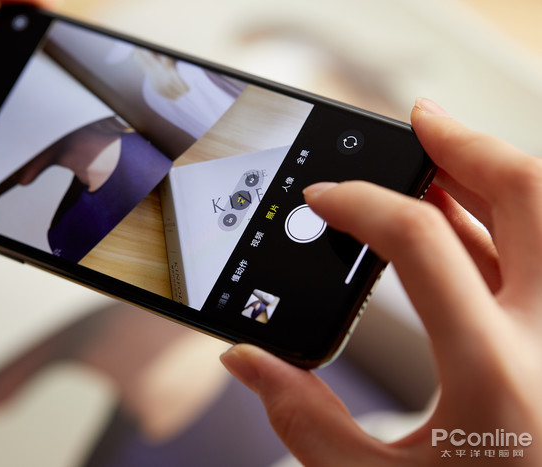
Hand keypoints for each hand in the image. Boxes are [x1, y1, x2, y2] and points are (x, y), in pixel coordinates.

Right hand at [221, 98, 541, 464]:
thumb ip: (303, 425)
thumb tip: (245, 363)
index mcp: (497, 376)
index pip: (423, 245)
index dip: (362, 206)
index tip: (321, 197)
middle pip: (527, 195)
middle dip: (466, 145)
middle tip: (418, 122)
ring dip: (491, 177)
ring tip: (440, 157)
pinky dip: (503, 227)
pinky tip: (464, 224)